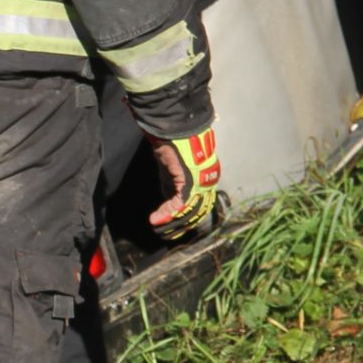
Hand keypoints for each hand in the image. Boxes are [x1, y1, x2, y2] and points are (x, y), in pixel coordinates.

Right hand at [149, 127, 221, 242]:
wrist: (174, 126)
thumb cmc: (173, 141)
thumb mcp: (172, 167)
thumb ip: (173, 183)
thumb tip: (168, 198)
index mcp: (205, 178)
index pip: (200, 205)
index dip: (187, 219)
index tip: (174, 229)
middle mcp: (207, 182)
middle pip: (197, 212)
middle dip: (181, 226)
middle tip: (167, 236)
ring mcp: (201, 182)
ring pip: (189, 211)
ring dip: (172, 223)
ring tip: (158, 230)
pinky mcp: (190, 182)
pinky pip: (179, 204)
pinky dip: (166, 213)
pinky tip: (155, 219)